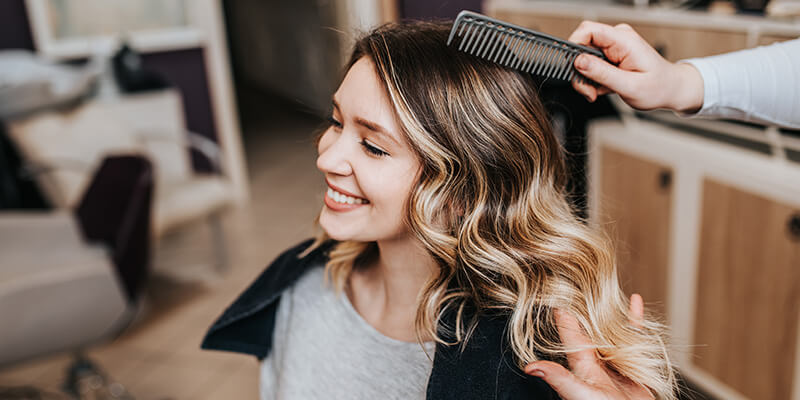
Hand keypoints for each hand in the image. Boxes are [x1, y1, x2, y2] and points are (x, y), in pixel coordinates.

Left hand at [524, 293, 652, 398]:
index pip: (569, 330)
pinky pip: (635, 335)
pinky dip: (635, 318)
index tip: (553, 286)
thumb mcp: (579, 394)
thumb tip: (528, 367)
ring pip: (610, 327)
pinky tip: (635, 301)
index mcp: (581, 363)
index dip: (562, 310)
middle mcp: (595, 359)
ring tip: (602, 285)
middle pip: (588, 325)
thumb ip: (558, 378)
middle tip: (577, 276)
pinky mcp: (634, 364)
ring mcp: (614, 360)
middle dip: (583, 303)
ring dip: (608, 308)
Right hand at [568, 21, 702, 112]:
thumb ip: (602, 73)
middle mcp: (617, 39)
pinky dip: (592, 79)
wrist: (670, 89)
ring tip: (597, 92)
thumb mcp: (629, 86)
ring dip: (586, 79)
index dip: (574, 46)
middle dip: (580, 71)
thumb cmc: (658, 87)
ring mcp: (614, 46)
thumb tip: (579, 61)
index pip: (588, 30)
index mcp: (624, 41)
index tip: (572, 68)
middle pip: (582, 46)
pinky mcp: (611, 55)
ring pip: (583, 58)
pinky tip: (603, 87)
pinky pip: (590, 64)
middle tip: (588, 90)